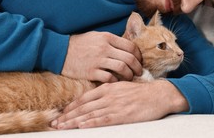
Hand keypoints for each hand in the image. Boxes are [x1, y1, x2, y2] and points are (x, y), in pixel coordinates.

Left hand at [51, 80, 188, 128]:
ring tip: (62, 127)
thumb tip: (97, 97)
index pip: (84, 97)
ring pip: (89, 114)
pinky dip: (90, 122)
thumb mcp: (122, 87)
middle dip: (67, 115)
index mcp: (108, 88)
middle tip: (55, 123)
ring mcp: (114, 105)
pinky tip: (81, 126)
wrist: (158, 94)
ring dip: (74, 121)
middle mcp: (108, 95)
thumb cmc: (142, 92)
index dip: (71, 106)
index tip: (61, 113)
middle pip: (83, 106)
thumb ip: (109, 91)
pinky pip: (103, 119)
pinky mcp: (122, 114)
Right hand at [61, 31, 141, 81]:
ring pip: (122, 68)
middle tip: (139, 71)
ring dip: (129, 75)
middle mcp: (104, 48)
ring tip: (130, 78)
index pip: (131, 46)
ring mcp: (98, 60)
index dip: (138, 55)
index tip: (139, 60)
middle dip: (137, 67)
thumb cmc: (79, 43)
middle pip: (129, 58)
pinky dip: (115, 81)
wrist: (59, 51)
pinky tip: (116, 82)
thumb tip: (126, 48)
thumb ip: (111, 41)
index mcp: (107, 37)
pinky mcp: (91, 72)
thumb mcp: (96, 36)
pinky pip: (109, 78)